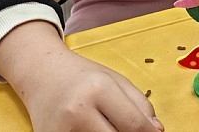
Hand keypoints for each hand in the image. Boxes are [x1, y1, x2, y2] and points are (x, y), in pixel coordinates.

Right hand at [0, 23, 163, 131]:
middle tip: (131, 130)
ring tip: (110, 126)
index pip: (134, 124)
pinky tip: (96, 129)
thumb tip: (156, 130)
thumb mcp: (116, 80)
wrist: (42, 74)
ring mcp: (62, 131)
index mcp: (99, 90)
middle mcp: (78, 112)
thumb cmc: (82, 76)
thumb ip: (140, 104)